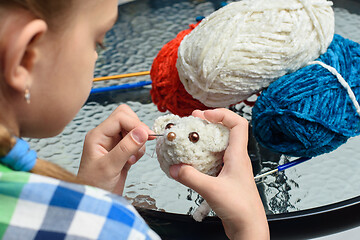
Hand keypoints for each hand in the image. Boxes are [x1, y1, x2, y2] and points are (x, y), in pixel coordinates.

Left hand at [77, 104, 152, 194]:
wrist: (94, 202)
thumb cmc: (94, 186)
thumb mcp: (110, 167)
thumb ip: (126, 147)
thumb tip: (142, 131)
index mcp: (97, 135)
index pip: (120, 117)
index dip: (135, 124)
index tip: (147, 135)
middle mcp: (105, 136)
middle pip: (127, 118)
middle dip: (137, 130)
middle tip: (141, 144)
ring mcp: (113, 143)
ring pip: (133, 129)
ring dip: (138, 141)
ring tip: (132, 158)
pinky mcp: (121, 151)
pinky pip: (135, 141)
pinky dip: (138, 149)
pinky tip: (132, 161)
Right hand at [169, 108, 268, 239]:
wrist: (248, 227)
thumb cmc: (241, 208)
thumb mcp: (212, 190)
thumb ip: (192, 178)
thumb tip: (175, 168)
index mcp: (238, 156)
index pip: (238, 124)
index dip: (222, 114)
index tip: (205, 115)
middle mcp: (236, 158)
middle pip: (226, 131)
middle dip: (209, 123)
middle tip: (193, 121)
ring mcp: (231, 168)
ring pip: (219, 146)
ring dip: (205, 140)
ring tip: (190, 138)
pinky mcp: (225, 177)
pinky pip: (214, 160)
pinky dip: (203, 156)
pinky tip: (191, 162)